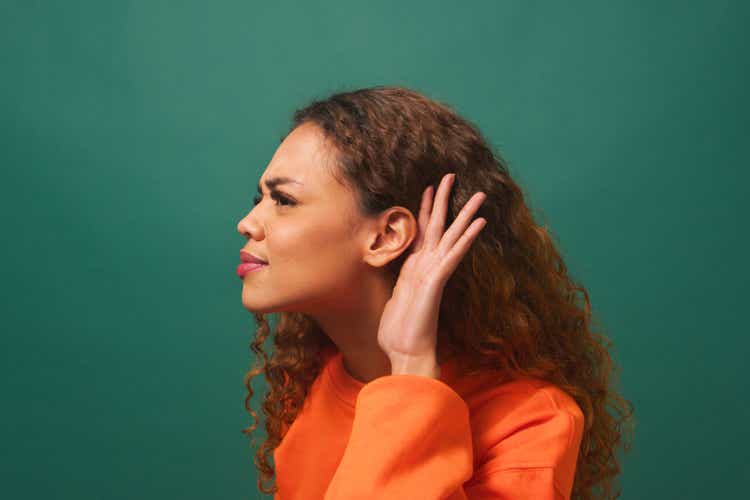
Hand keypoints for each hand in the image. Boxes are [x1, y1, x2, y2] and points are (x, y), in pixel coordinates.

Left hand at [378, 172, 487, 376]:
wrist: (406, 353)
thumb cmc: (399, 332)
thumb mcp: (394, 300)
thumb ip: (400, 285)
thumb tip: (399, 279)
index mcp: (416, 269)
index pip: (423, 232)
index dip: (426, 209)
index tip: (428, 189)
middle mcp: (427, 267)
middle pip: (439, 227)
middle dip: (445, 201)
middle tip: (451, 175)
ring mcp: (434, 273)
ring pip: (451, 236)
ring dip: (464, 215)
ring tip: (479, 195)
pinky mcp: (436, 282)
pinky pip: (453, 255)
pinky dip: (465, 238)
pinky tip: (479, 223)